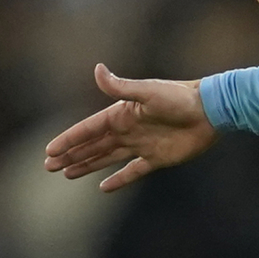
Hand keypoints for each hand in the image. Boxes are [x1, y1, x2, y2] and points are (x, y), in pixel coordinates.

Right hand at [42, 64, 216, 189]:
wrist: (210, 111)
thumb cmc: (179, 97)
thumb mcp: (147, 91)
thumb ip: (120, 87)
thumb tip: (97, 69)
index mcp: (121, 114)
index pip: (87, 129)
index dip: (68, 139)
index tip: (49, 151)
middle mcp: (128, 130)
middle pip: (92, 145)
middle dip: (70, 155)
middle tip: (49, 166)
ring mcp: (141, 145)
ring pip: (107, 158)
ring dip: (87, 165)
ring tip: (67, 173)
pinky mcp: (157, 159)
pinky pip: (132, 171)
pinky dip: (119, 179)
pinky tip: (104, 187)